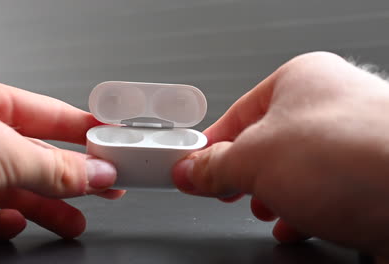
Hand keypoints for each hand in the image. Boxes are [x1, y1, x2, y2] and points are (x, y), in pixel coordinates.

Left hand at [0, 71, 123, 243]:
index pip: (45, 113)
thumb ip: (52, 166)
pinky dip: (5, 222)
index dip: (81, 129)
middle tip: (106, 185)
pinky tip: (20, 226)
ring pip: (13, 190)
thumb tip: (95, 171)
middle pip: (33, 155)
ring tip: (74, 219)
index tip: (109, 142)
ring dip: (47, 206)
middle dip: (71, 174)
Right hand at [172, 52, 388, 258]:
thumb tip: (189, 169)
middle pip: (268, 144)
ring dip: (274, 196)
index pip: (237, 114)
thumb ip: (215, 165)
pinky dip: (304, 212)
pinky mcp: (372, 180)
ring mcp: (354, 144)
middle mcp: (331, 107)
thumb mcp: (256, 159)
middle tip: (224, 191)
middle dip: (243, 174)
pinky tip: (295, 226)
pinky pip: (325, 194)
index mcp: (300, 81)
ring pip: (297, 172)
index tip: (189, 168)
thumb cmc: (353, 157)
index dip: (209, 145)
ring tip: (264, 210)